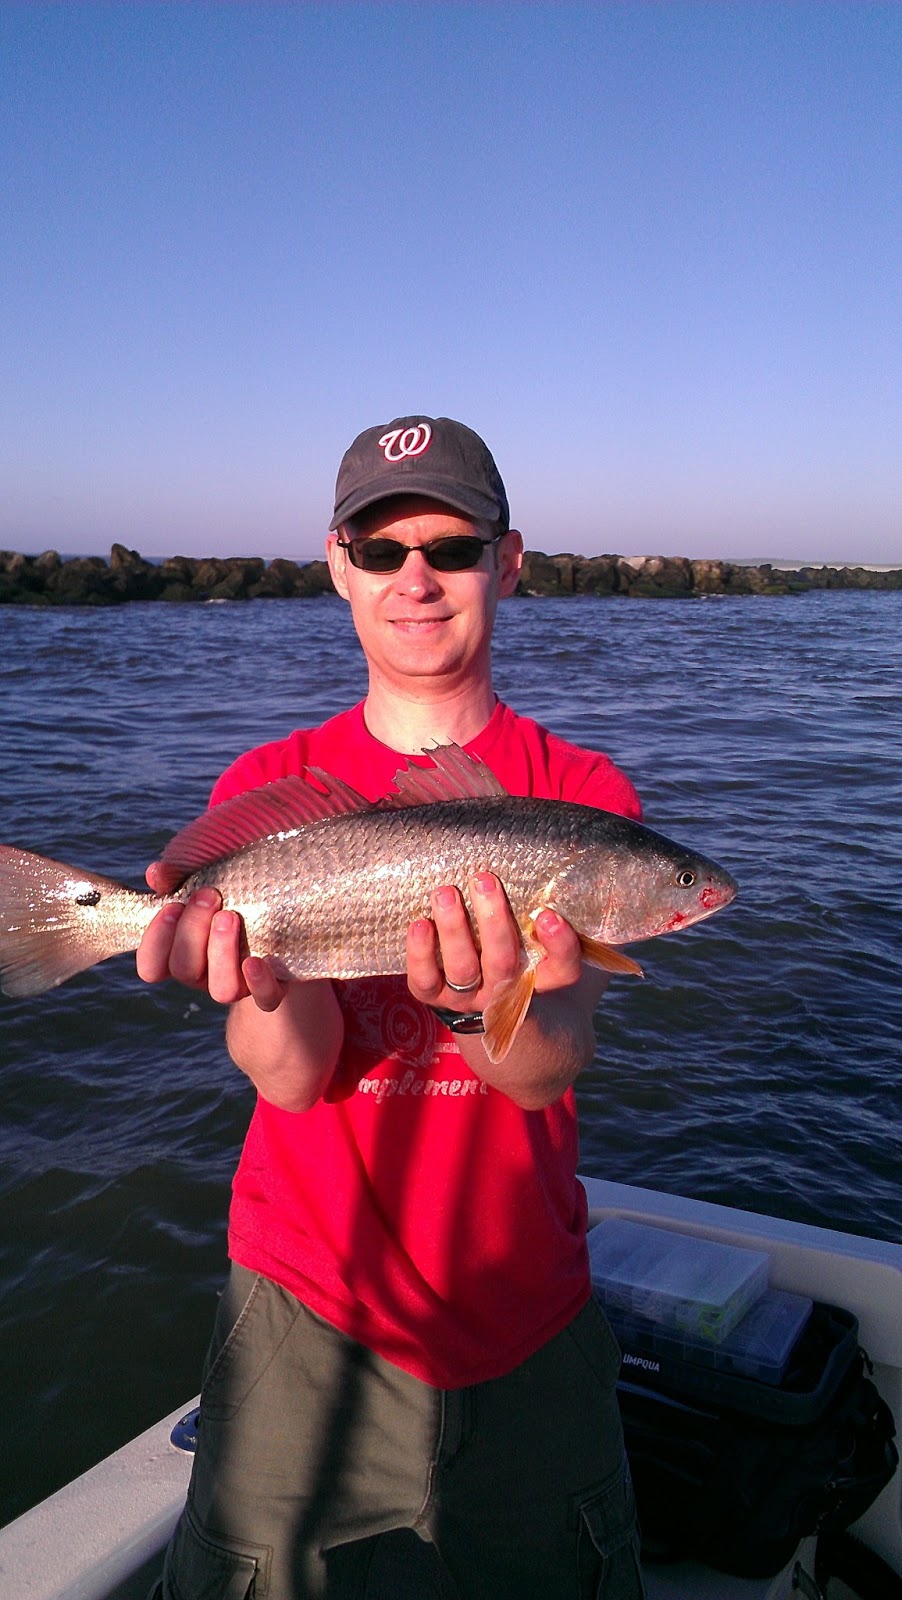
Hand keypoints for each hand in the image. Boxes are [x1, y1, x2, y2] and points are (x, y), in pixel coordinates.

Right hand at [136, 865, 285, 1011]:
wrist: (282, 909)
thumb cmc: (231, 889)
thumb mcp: (203, 875)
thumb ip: (175, 875)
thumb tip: (155, 874)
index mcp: (181, 953)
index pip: (152, 967)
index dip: (155, 942)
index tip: (172, 905)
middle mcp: (205, 974)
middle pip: (184, 970)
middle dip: (191, 930)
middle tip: (208, 895)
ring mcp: (238, 984)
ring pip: (221, 989)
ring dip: (221, 952)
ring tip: (229, 916)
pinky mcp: (271, 986)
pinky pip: (265, 998)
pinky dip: (260, 982)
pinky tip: (258, 959)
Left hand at [405, 872, 583, 1012]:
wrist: (475, 987)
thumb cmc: (508, 936)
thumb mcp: (530, 923)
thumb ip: (539, 894)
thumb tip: (548, 838)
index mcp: (539, 975)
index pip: (563, 968)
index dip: (560, 946)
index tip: (549, 915)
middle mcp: (505, 989)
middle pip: (504, 963)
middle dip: (493, 921)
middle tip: (483, 879)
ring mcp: (468, 996)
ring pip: (463, 969)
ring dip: (454, 930)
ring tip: (445, 893)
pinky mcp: (433, 995)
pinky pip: (425, 981)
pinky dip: (421, 953)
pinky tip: (420, 923)